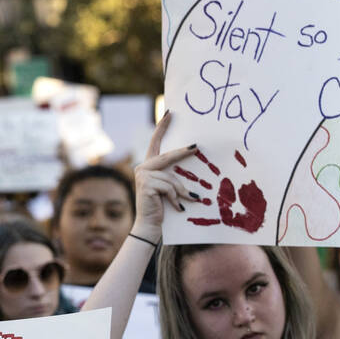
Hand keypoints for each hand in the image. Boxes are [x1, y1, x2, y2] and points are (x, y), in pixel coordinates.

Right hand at [131, 112, 197, 241]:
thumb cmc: (162, 206)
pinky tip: (176, 207)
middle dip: (182, 153)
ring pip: (170, 177)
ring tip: (185, 201)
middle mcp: (143, 168)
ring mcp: (142, 176)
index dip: (162, 127)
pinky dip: (176, 198)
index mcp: (148, 166)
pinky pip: (169, 187)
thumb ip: (173, 175)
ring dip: (180, 191)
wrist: (150, 225)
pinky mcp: (146, 185)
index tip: (169, 113)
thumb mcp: (170, 187)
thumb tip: (191, 160)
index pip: (155, 142)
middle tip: (197, 147)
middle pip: (167, 157)